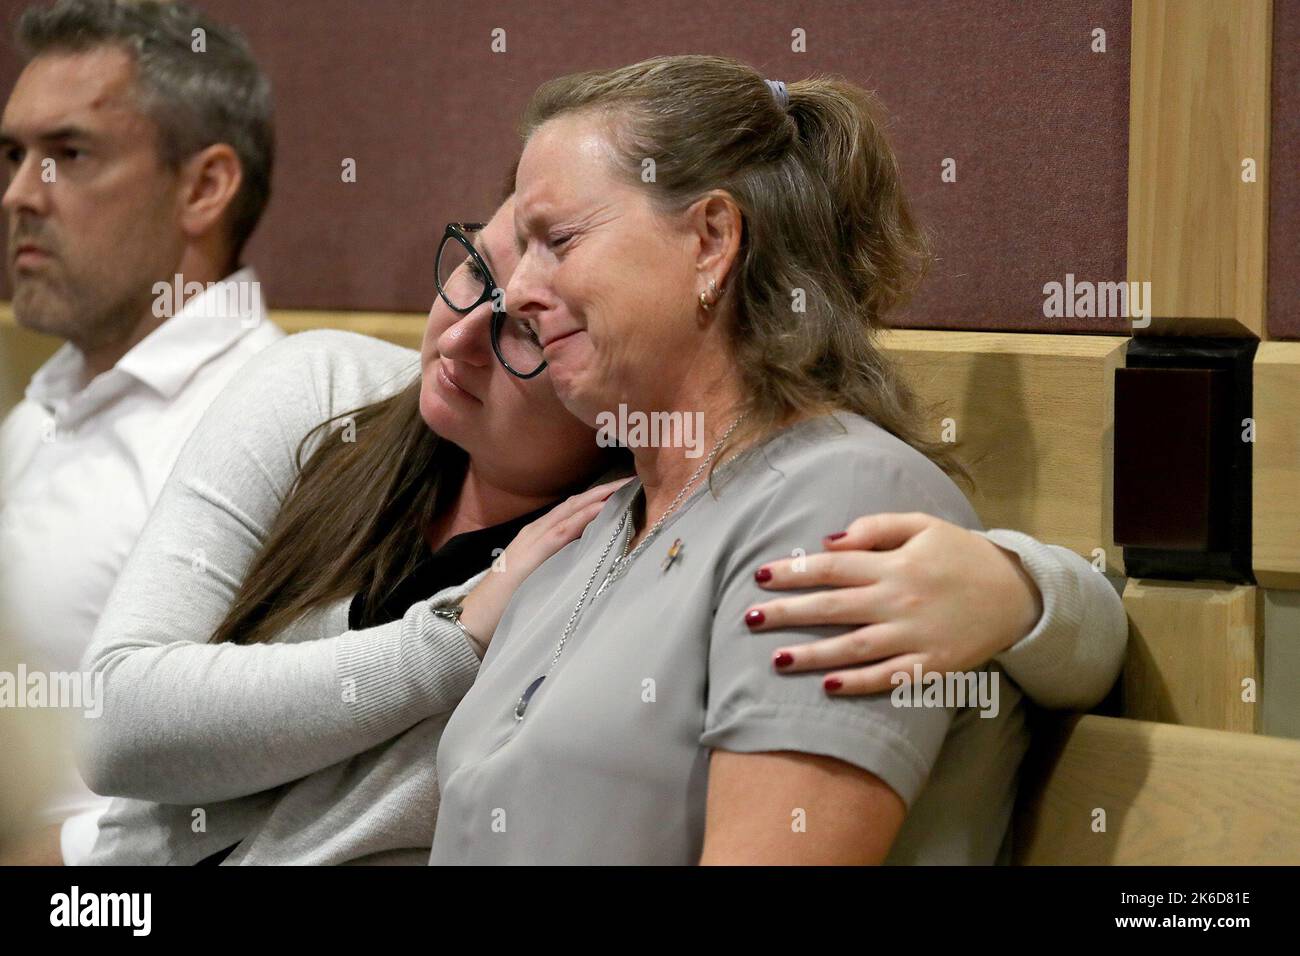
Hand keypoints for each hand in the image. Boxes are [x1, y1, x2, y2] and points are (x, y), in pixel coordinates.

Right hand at [458, 478, 632, 648]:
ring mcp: (534, 538)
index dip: (599, 497)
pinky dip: (586, 516)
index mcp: (538, 536)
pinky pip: (564, 529)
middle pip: (576, 502)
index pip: (573, 509)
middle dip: (606, 490)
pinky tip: (605, 508)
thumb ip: (560, 565)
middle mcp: (536, 530)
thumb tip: (589, 562)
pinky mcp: (534, 552)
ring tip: (626, 486)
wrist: (475, 620)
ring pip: (573, 509)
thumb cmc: (507, 604)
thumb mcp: (539, 577)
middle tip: (635, 480)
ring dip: (601, 497)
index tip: (626, 489)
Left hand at [744, 512, 1042, 694]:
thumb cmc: (962, 554)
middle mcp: (898, 600)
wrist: (1017, 593)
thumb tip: (829, 542)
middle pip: (833, 607)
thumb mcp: (923, 525)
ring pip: (855, 647)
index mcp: (894, 564)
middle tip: (750, 618)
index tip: (760, 576)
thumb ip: (875, 528)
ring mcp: (914, 635)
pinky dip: (859, 682)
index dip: (794, 571)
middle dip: (789, 613)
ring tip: (777, 660)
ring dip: (814, 655)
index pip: (832, 567)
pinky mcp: (931, 664)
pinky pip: (889, 676)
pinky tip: (829, 687)